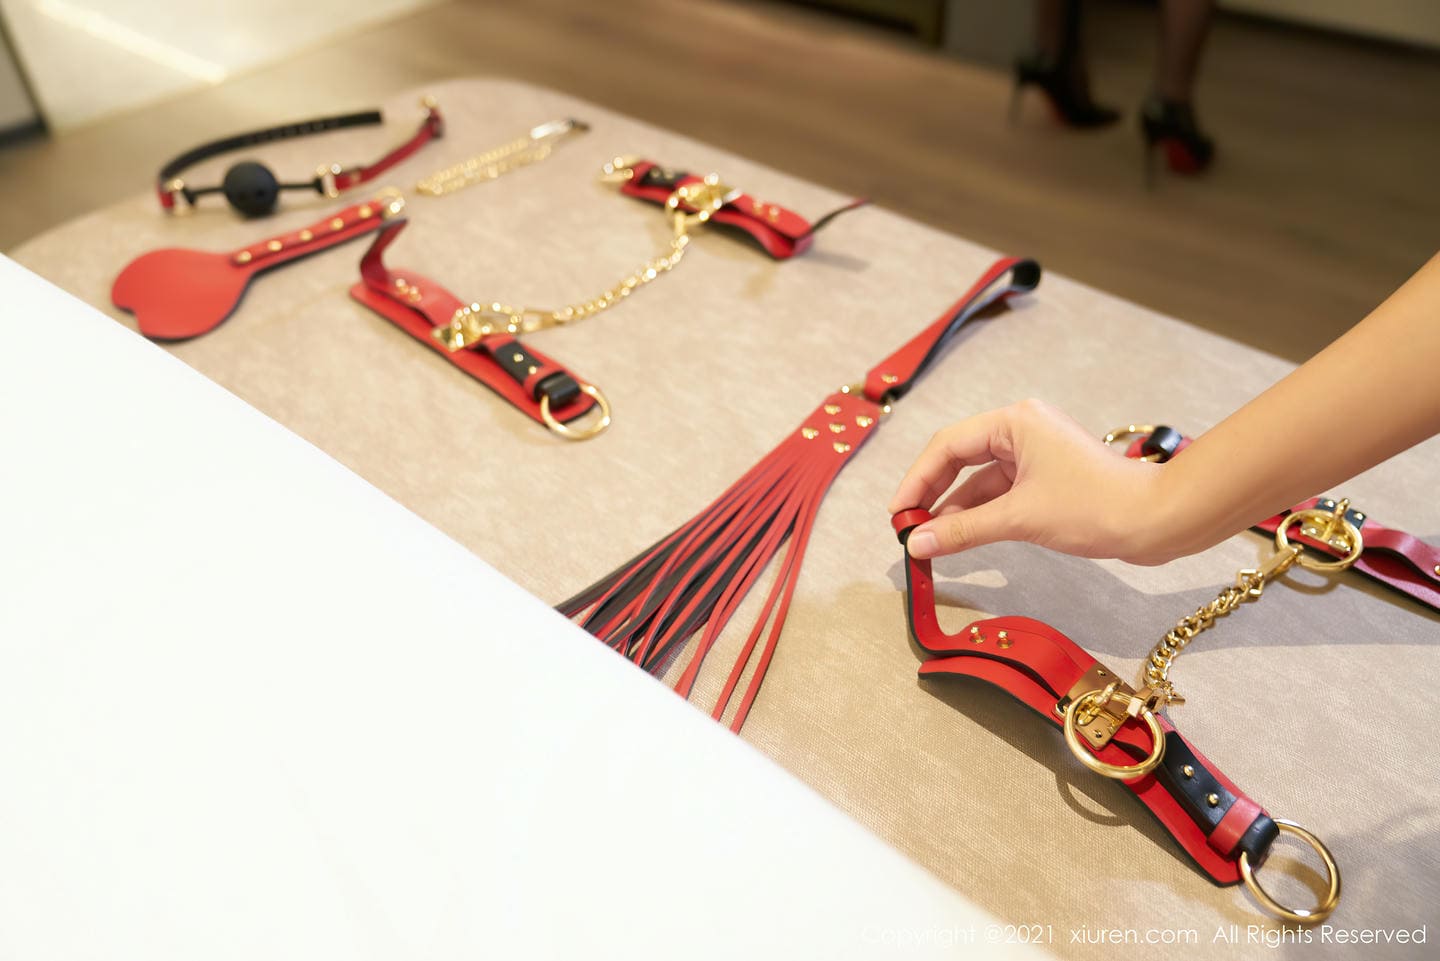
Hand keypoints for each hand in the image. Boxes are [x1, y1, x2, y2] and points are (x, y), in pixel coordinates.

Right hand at [887, 399, 1179, 564]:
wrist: (1156, 520)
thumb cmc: (1096, 506)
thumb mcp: (1020, 518)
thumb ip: (963, 530)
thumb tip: (917, 544)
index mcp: (1014, 421)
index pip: (947, 446)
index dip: (916, 481)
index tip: (896, 514)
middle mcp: (1022, 429)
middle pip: (958, 458)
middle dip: (931, 493)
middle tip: (907, 526)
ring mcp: (1035, 453)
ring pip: (978, 479)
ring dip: (954, 508)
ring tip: (928, 539)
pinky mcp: (1045, 477)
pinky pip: (999, 491)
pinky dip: (978, 513)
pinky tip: (959, 536)